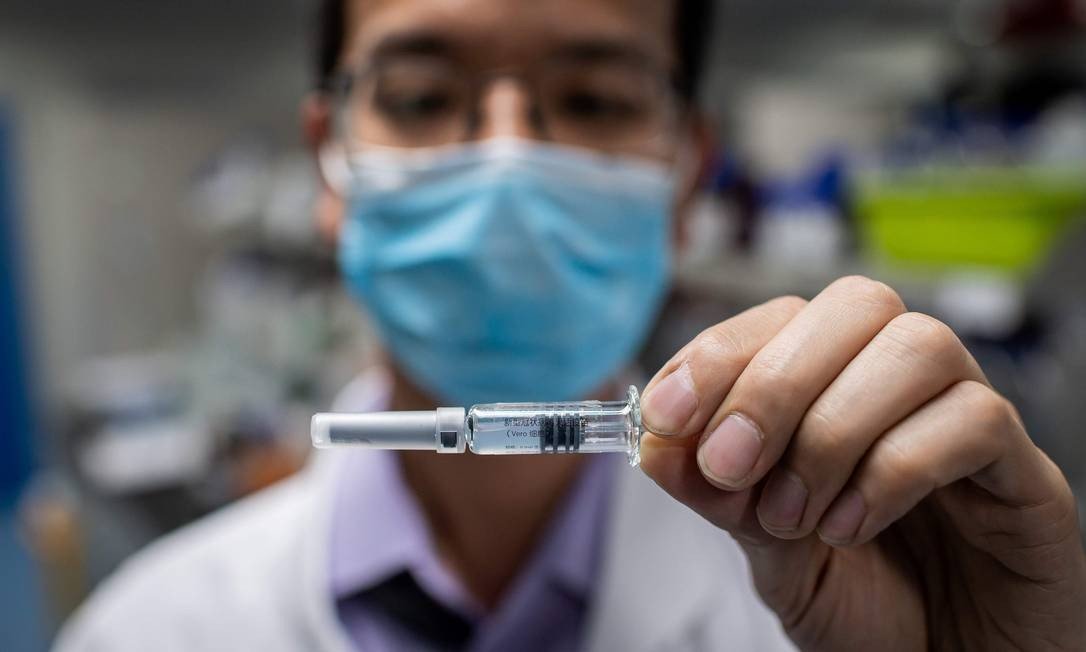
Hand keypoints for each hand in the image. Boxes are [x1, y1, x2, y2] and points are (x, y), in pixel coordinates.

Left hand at [639, 276, 1085, 650]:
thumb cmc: (865, 606)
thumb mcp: (767, 552)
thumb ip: (719, 495)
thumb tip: (656, 444)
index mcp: (839, 385)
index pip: (781, 318)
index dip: (718, 354)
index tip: (667, 415)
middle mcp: (906, 385)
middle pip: (855, 306)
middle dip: (773, 382)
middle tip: (730, 465)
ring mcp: (970, 418)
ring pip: (917, 346)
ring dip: (833, 429)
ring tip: (794, 515)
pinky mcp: (1026, 472)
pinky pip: (975, 420)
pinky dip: (895, 469)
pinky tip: (852, 527)